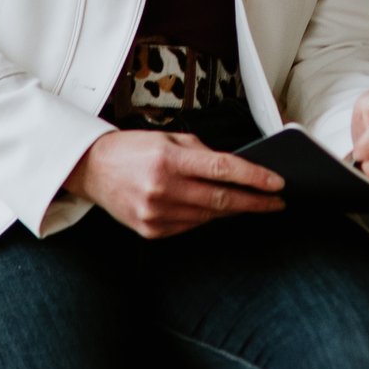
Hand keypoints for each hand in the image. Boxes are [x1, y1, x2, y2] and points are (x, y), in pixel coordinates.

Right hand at [63, 129, 286, 238]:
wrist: (91, 170)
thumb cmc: (132, 149)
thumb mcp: (168, 139)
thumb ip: (202, 152)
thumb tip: (234, 169)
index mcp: (168, 159)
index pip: (223, 169)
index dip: (255, 177)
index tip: (277, 183)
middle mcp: (162, 188)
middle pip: (222, 198)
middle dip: (255, 201)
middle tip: (276, 201)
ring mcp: (156, 214)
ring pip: (209, 215)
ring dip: (233, 210)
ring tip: (252, 204)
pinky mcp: (151, 230)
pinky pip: (191, 226)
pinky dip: (208, 217)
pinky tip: (218, 210)